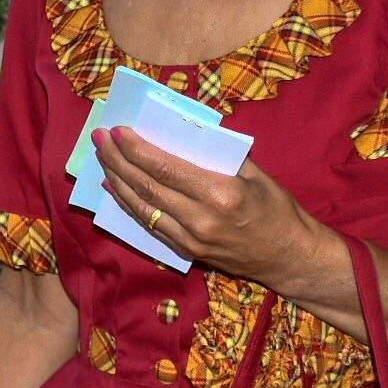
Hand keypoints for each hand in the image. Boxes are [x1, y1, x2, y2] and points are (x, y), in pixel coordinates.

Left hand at [90, 129, 328, 290]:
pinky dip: (130, 205)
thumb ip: (218, 155)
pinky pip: (150, 225)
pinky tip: (115, 189)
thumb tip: (182, 131)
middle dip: (117, 159)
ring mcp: (191, 239)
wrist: (289, 257)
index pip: (165, 167)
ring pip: (142, 207)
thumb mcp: (255, 173)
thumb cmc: (277, 208)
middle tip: (98, 138)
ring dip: (117, 181)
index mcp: (220, 193)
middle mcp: (201, 218)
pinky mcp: (187, 252)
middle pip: (147, 186)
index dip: (136, 149)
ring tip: (101, 158)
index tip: (118, 130)